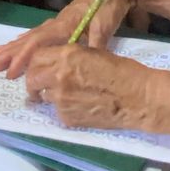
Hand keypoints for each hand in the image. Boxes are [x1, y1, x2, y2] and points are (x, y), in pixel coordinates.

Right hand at [0, 0, 144, 79]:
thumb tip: (85, 61)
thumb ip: (95, 43)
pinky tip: (19, 41)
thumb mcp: (106, 25)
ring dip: (14, 46)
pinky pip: (39, 32)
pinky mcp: (63, 21)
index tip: (11, 72)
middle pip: (29, 39)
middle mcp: (57, 22)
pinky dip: (26, 38)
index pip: (39, 42)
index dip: (24, 57)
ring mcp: (59, 21)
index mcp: (65, 25)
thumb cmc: (110, 5)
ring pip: (32, 35)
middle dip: (10, 53)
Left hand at [24, 45, 151, 131]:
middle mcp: (58, 76)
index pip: (36, 57)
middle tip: (39, 84)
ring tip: (65, 95)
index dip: (36, 63)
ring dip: (48, 94)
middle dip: (33, 81)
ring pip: (42, 96)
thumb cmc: (122, 71)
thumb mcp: (93, 53)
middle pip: (32, 78)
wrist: (137, 98)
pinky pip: (56, 110)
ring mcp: (61, 99)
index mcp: (66, 56)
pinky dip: (62, 108)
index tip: (39, 67)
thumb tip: (56, 61)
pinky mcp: (66, 117)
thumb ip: (70, 57)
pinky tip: (77, 106)